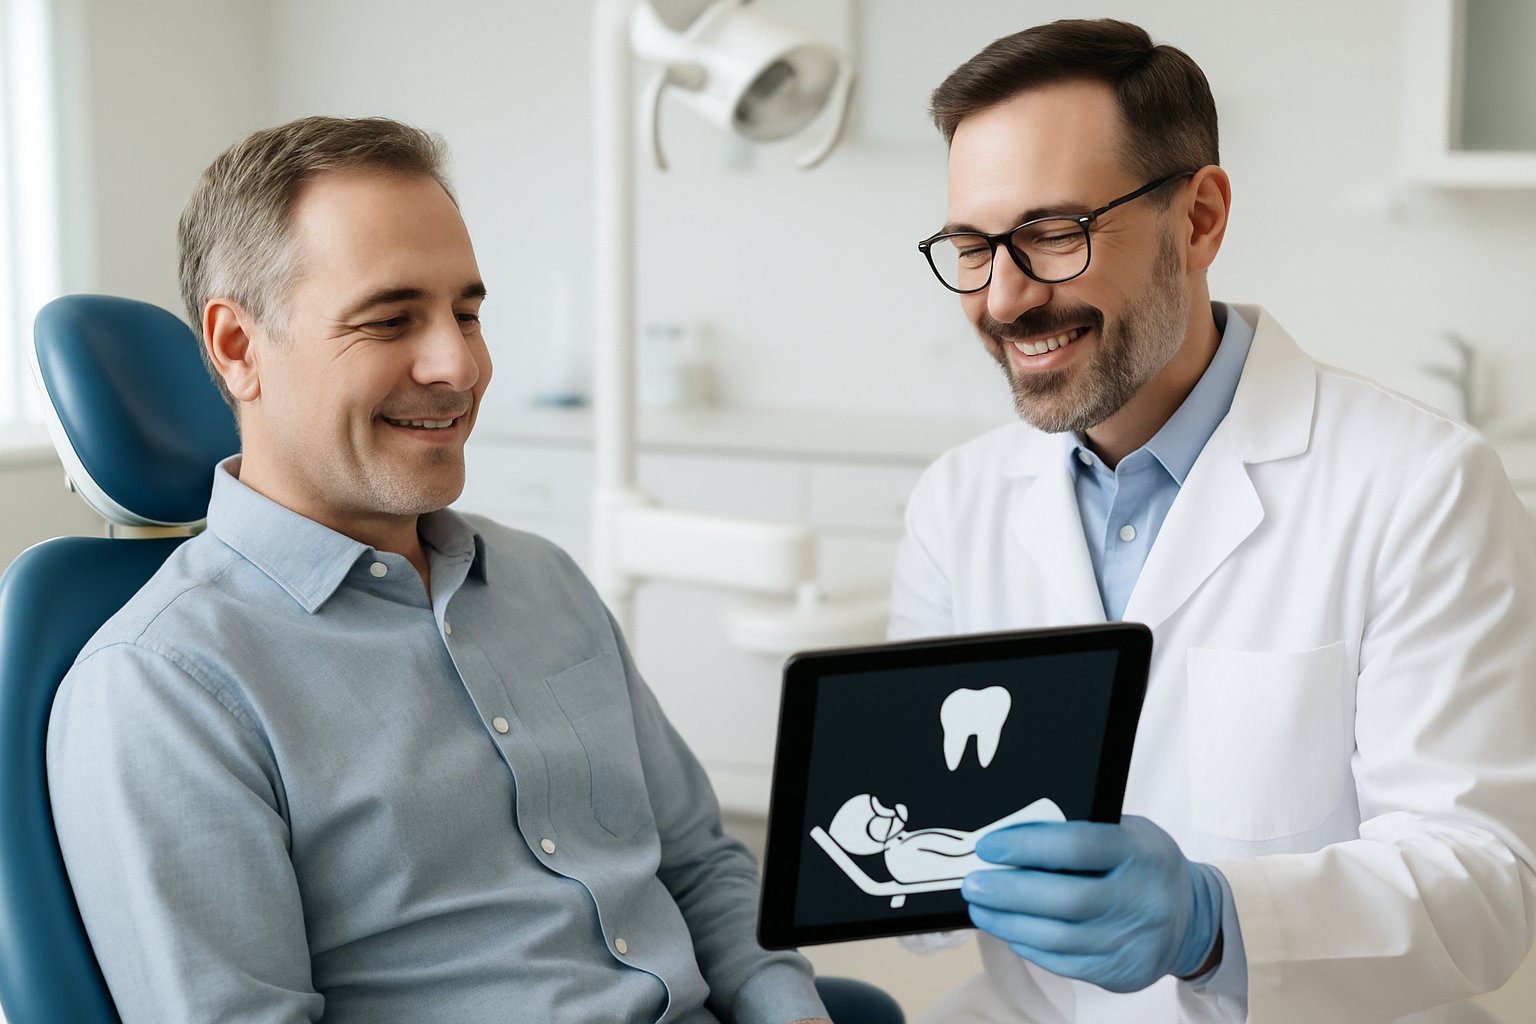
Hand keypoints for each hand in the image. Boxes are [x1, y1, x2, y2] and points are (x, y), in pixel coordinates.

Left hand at [960, 816, 1221, 992]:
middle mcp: (1140, 899)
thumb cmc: (1142, 864)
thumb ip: (1078, 831)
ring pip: (1059, 938)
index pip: (1078, 846)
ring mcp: (1133, 941)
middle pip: (1065, 899)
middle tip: (974, 883)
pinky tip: (1009, 931)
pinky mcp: (1121, 972)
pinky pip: (1065, 963)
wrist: (1191, 916)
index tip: (989, 846)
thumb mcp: (1124, 832)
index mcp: (1140, 853)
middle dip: (1009, 891)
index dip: (1027, 845)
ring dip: (1009, 923)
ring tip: (981, 908)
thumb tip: (1011, 835)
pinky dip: (1030, 946)